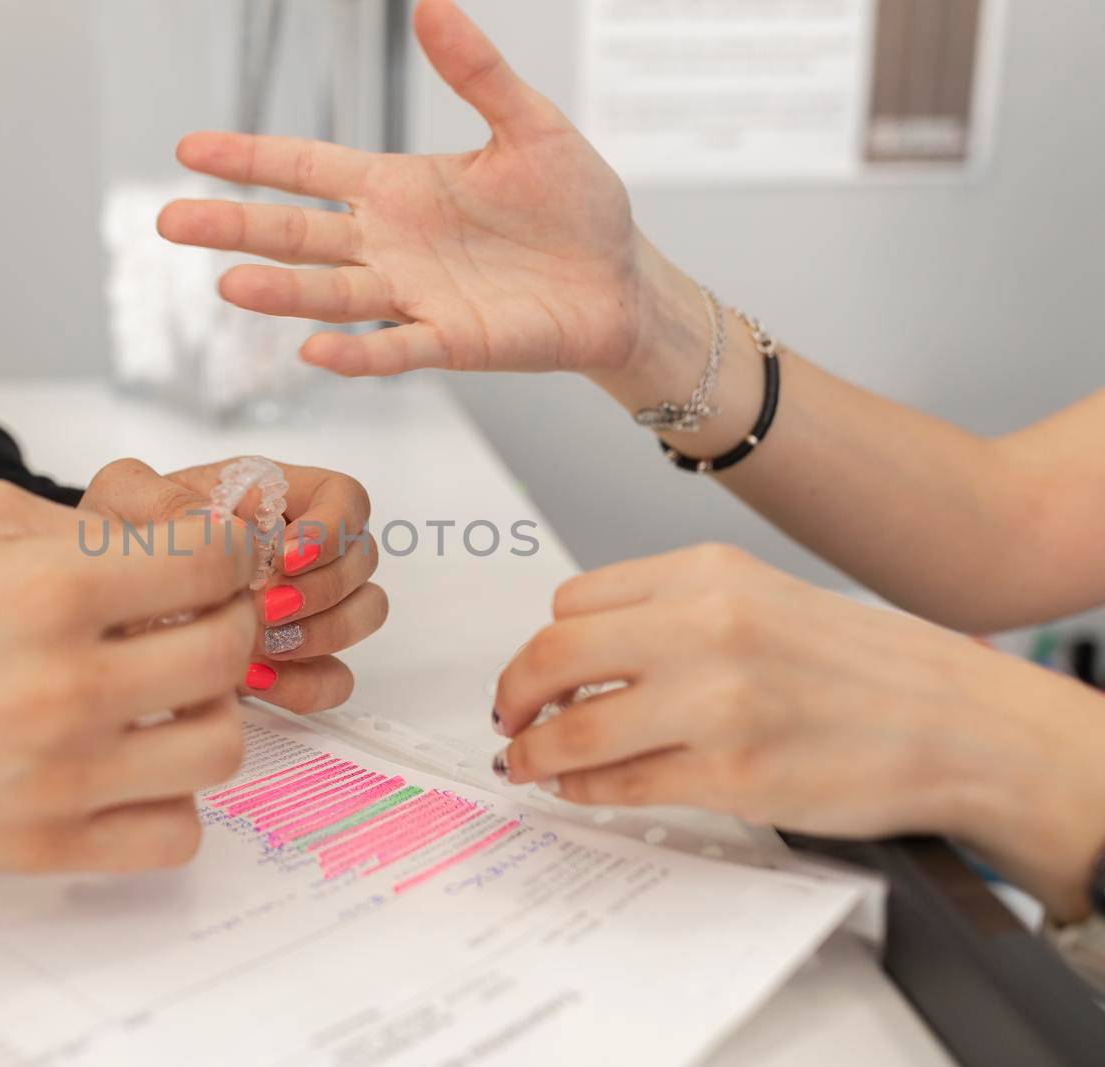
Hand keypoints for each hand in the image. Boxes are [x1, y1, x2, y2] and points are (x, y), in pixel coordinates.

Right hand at [0, 480, 256, 872]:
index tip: (220, 553)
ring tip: (170, 696)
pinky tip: (139, 764)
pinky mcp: (49, 845)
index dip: (232, 547)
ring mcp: (61, 777)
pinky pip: (176, 833)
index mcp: (47, 590)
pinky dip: (172, 798)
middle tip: (202, 616)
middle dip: (230, 620)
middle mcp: (63, 686)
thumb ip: (89, 523)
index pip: (211, 561)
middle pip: (226, 653)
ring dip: (210, 713)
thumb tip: (185, 542)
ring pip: (220, 748)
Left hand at [80, 458, 387, 713]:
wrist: (100, 593)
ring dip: (319, 633)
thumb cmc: (121, 533)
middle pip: (362, 560)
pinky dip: (305, 683)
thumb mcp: (126, 498)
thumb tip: (220, 529)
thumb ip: (168, 502)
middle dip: (320, 589)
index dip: (331, 529)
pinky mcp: (297, 660)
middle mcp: (303, 547)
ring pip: (363, 614)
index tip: (287, 556)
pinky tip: (254, 678)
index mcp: (274, 494)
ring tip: (256, 643)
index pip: (345, 498)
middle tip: (264, 606)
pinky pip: (336, 677)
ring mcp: (306, 605)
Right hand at [157, 0, 649, 378]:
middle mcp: (390, 243)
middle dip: (233, 226)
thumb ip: (478, 74)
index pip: (307, 168)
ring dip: (281, 293)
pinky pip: (394, 350)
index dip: (250, 158)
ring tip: (228, 286)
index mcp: (398, 187)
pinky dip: (356, 354)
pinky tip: (315, 351)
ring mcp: (414, 295)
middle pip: (295, 233)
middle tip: (169, 222)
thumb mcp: (531, 126)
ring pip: (331, 293)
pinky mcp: (451, 341)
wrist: (622, 282)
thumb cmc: (576, 208)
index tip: (189, 149)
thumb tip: (430, 3)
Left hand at [491, 544, 1104, 917]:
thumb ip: (670, 615)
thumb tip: (576, 661)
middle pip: (552, 656)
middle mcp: (708, 627)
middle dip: (513, 695)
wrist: (960, 723)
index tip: (534, 675)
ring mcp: (718, 704)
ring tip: (526, 764)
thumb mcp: (762, 599)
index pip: (573, 603)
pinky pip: (620, 785)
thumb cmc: (862, 666)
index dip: (542, 647)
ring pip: (574, 730)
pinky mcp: (732, 777)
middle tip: (508, 719)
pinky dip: (582, 791)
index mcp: (709, 573)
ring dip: (533, 754)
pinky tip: (580, 789)